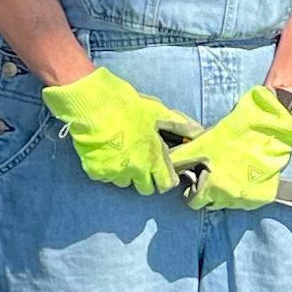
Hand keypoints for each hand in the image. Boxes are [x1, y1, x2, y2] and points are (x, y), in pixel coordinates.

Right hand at [44, 66, 190, 192]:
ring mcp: (114, 173)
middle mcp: (135, 170)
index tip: (163, 170)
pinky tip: (106, 151)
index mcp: (153, 158)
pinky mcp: (95, 171)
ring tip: (122, 152)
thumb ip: (179, 126)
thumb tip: (198, 132)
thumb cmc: (128, 106)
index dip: (166, 178)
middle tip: (142, 160)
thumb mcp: (158, 113)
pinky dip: (107, 168)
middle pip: (145, 188)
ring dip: (126, 173)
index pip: (166, 185)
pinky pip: (105, 177)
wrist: (93, 103)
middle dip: (146, 178)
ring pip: (124, 183)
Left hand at [165, 85, 291, 210]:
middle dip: (211, 190)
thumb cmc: (231, 136)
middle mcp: (229, 199)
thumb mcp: (199, 145)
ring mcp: (248, 200)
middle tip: (216, 171)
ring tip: (232, 170)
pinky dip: (246, 191)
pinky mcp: (264, 197)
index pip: (193, 202)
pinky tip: (247, 174)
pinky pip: (248, 201)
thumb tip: (166, 172)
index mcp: (211, 189)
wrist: (267, 130)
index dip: (194, 188)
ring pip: (230, 202)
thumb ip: (178, 161)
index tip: (199, 177)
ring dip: (228, 191)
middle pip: (212, 203)